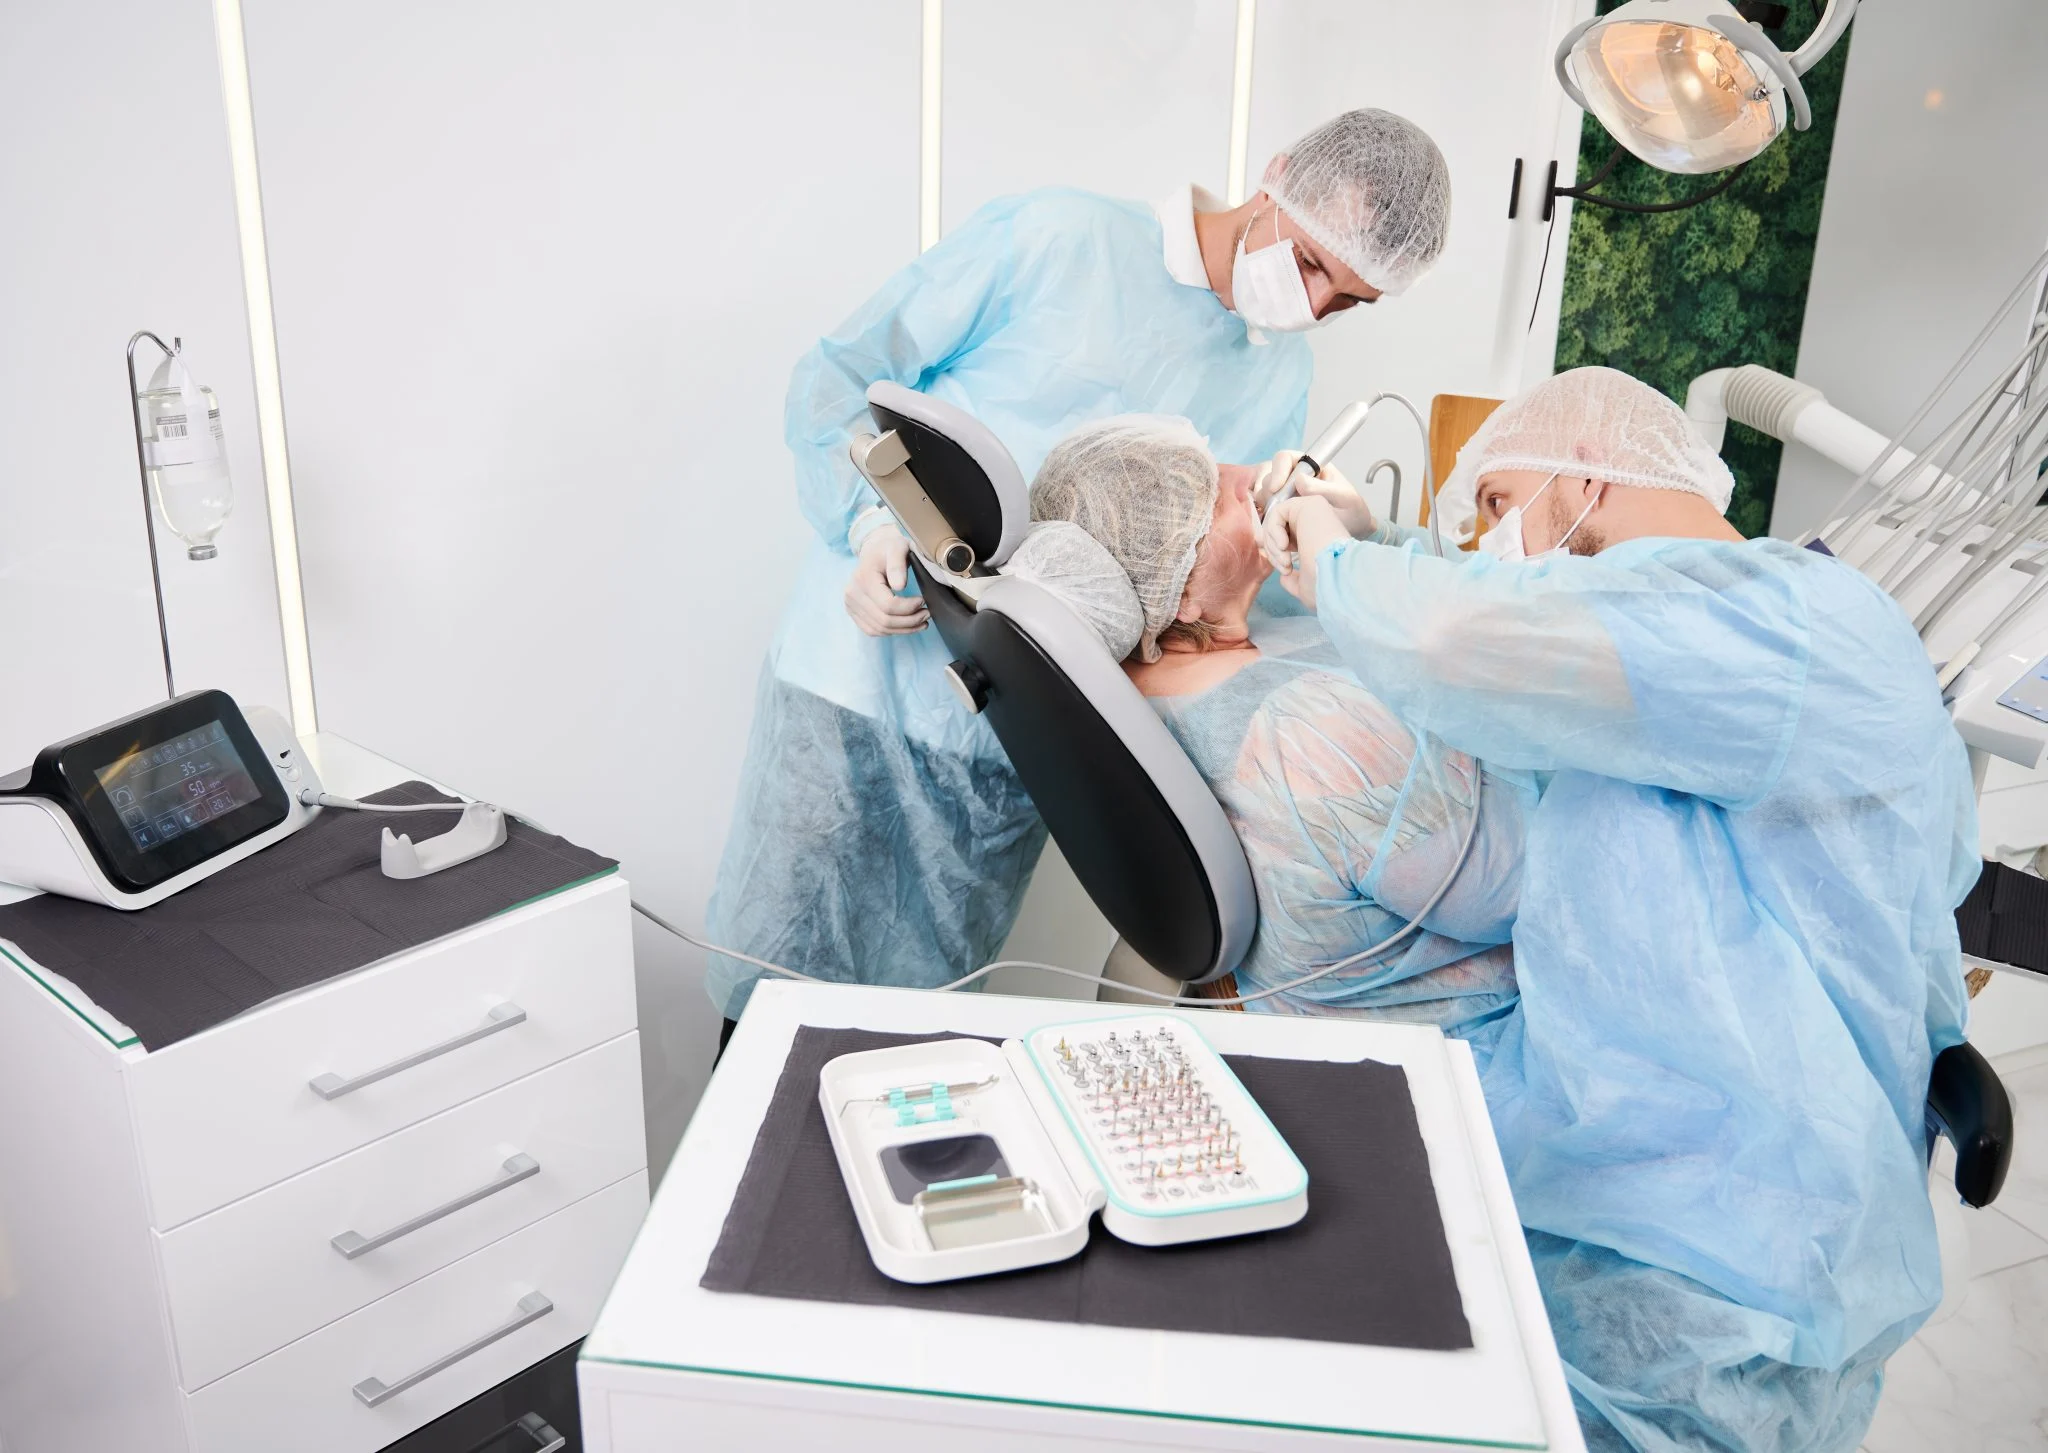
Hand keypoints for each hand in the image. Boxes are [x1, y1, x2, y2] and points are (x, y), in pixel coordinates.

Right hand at [844, 528, 928, 635]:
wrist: (875, 551)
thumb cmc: (889, 548)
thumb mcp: (898, 548)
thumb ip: (898, 565)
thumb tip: (899, 586)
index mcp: (863, 578)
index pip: (887, 605)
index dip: (909, 608)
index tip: (923, 601)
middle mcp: (852, 594)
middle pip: (884, 620)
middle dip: (909, 621)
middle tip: (926, 614)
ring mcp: (850, 605)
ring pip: (879, 629)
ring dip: (903, 629)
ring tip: (921, 621)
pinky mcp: (853, 612)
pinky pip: (873, 630)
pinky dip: (892, 631)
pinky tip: (906, 626)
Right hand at [1253, 450, 1376, 538]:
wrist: (1354, 530)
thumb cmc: (1353, 510)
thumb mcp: (1344, 497)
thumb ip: (1323, 488)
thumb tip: (1299, 481)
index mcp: (1310, 468)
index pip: (1285, 459)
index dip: (1277, 470)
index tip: (1276, 487)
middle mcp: (1294, 479)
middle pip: (1270, 478)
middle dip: (1270, 494)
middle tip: (1276, 511)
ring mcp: (1287, 496)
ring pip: (1265, 497)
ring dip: (1268, 510)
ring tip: (1280, 525)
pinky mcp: (1283, 514)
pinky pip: (1268, 515)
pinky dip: (1270, 524)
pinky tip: (1280, 536)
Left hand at [1260, 496, 1349, 609]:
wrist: (1335, 577)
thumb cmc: (1325, 586)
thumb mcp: (1306, 588)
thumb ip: (1294, 581)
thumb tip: (1284, 578)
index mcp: (1317, 540)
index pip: (1286, 538)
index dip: (1275, 552)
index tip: (1282, 569)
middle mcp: (1317, 523)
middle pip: (1278, 528)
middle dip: (1273, 550)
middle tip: (1284, 567)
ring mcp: (1315, 511)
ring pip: (1276, 520)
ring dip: (1273, 543)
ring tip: (1285, 561)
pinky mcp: (1309, 503)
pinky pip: (1278, 512)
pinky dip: (1273, 530)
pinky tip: (1284, 546)